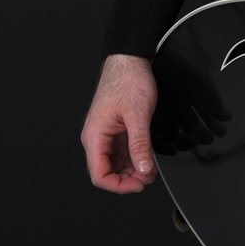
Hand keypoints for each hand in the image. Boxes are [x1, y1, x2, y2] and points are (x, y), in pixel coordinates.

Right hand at [81, 53, 158, 193]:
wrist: (130, 59)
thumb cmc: (128, 80)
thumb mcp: (138, 115)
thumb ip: (140, 145)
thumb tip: (143, 170)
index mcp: (95, 136)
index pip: (100, 175)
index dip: (119, 186)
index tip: (138, 185)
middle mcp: (96, 137)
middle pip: (107, 172)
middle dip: (128, 179)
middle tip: (148, 177)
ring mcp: (105, 134)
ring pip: (115, 163)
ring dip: (132, 170)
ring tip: (150, 169)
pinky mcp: (115, 130)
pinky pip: (122, 152)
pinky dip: (134, 158)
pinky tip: (147, 159)